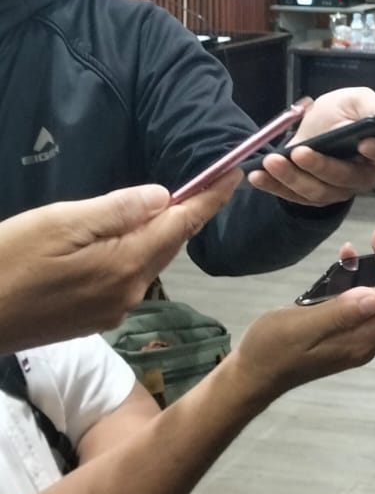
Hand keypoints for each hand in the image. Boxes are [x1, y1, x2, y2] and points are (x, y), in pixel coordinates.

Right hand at [0, 175, 239, 352]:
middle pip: (169, 245)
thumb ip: (115, 211)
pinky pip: (126, 277)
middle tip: (203, 182)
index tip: (234, 174)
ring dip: (157, 234)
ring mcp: (111, 310)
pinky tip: (119, 240)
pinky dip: (133, 254)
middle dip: (187, 214)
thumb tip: (164, 198)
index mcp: (126, 265)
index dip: (210, 199)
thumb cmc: (8, 263)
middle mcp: (129, 292)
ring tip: (159, 205)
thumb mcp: (60, 223)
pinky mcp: (92, 319)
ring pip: (147, 261)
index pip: (182, 225)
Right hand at [226, 261, 374, 407]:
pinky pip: (358, 301)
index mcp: (362, 339)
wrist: (248, 375)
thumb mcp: (302, 327)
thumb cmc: (272, 350)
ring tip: (368, 240)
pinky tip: (344, 258)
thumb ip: (339, 312)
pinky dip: (356, 279)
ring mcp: (352, 335)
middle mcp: (365, 339)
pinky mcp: (339, 330)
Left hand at [247, 88, 374, 207]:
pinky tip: (257, 176)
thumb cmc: (340, 111)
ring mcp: (337, 190)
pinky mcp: (312, 197)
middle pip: (347, 178)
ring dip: (292, 178)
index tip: (363, 143)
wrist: (313, 125)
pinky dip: (274, 187)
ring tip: (270, 162)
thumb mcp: (356, 100)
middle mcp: (362, 175)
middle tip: (298, 152)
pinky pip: (294, 197)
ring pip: (319, 192)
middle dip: (320, 167)